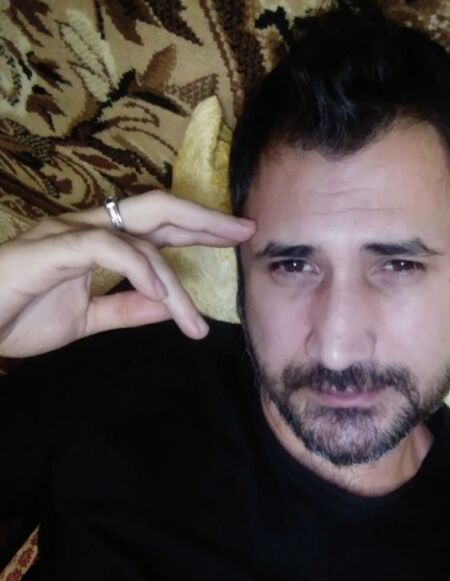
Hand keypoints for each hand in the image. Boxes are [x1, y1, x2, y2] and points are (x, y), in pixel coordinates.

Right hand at [0, 190, 254, 357]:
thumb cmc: (20, 316)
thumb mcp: (90, 318)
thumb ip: (129, 308)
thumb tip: (168, 304)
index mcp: (101, 241)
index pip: (160, 224)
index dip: (199, 227)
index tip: (236, 237)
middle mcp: (90, 227)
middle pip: (159, 208)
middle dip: (205, 219)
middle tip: (246, 231)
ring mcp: (70, 232)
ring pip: (140, 235)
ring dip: (175, 278)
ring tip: (195, 320)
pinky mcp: (53, 248)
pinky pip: (110, 250)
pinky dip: (140, 270)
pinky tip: (161, 296)